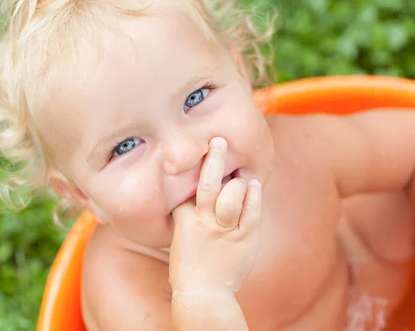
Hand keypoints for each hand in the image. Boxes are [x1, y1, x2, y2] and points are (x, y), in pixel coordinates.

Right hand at [168, 137, 261, 293]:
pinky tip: (253, 185)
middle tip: (218, 141)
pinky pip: (251, 213)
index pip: (189, 186)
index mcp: (185, 217)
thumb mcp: (181, 233)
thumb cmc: (189, 262)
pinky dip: (253, 196)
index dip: (195, 168)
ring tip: (239, 172)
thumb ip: (188, 211)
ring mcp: (224, 230)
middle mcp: (204, 220)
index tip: (200, 149)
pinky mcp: (243, 239)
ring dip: (237, 180)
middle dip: (214, 159)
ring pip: (232, 195)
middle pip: (208, 183)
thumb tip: (195, 191)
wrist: (202, 293)